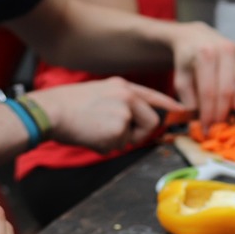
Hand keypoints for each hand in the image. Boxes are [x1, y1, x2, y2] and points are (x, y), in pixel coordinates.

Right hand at [32, 77, 185, 151]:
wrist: (51, 111)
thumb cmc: (68, 107)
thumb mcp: (100, 95)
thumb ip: (121, 105)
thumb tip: (134, 126)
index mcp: (123, 86)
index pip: (154, 96)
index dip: (170, 107)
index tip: (183, 112)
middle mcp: (127, 96)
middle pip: (151, 121)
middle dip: (137, 134)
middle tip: (114, 134)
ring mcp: (124, 111)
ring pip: (134, 137)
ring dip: (118, 140)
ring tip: (96, 130)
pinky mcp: (118, 128)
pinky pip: (119, 146)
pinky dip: (105, 147)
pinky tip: (90, 135)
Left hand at [168, 22, 234, 127]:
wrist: (197, 38)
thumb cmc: (188, 62)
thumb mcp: (180, 78)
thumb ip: (187, 99)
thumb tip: (199, 120)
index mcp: (205, 53)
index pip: (208, 91)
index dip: (208, 113)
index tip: (206, 128)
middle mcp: (226, 50)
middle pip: (227, 91)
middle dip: (222, 113)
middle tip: (217, 125)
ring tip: (230, 109)